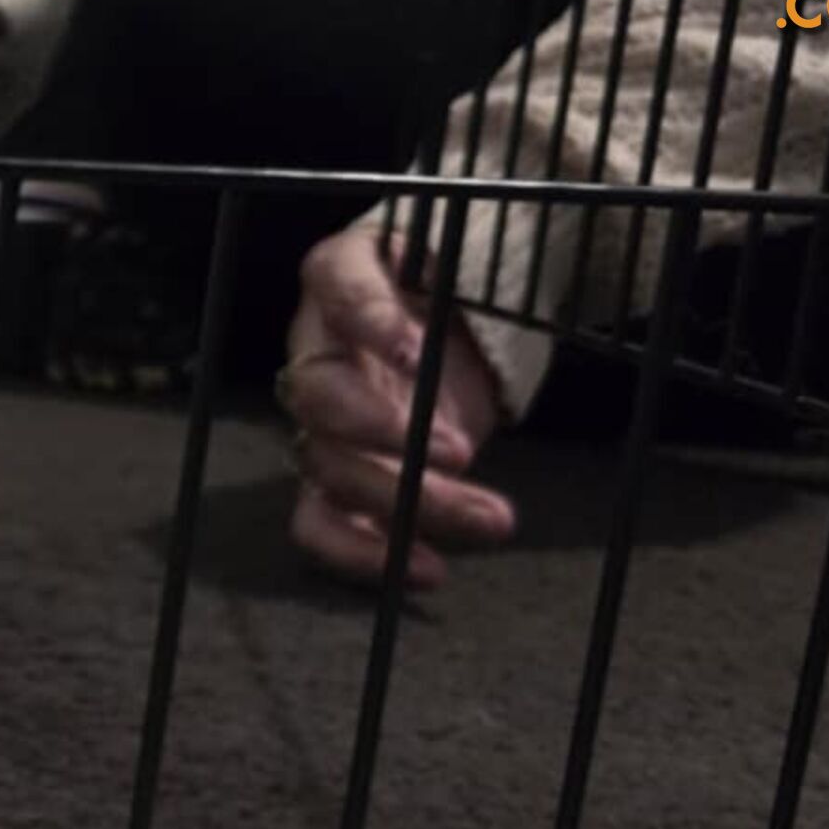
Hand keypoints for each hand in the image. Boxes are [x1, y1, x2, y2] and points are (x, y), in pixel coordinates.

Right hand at [277, 226, 515, 590]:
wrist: (438, 326)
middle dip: (388, 432)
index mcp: (340, 278)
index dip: (368, 318)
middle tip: (461, 452)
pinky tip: (430, 570)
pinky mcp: (334, 478)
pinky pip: (319, 524)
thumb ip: (465, 266)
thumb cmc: (442, 288)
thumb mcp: (457, 261)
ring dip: (413, 502)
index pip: (337, 284)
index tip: (414, 346)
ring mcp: (319, 421)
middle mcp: (315, 351)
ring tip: (494, 519)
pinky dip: (366, 555)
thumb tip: (513, 258)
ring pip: (333, 471)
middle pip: (321, 400)